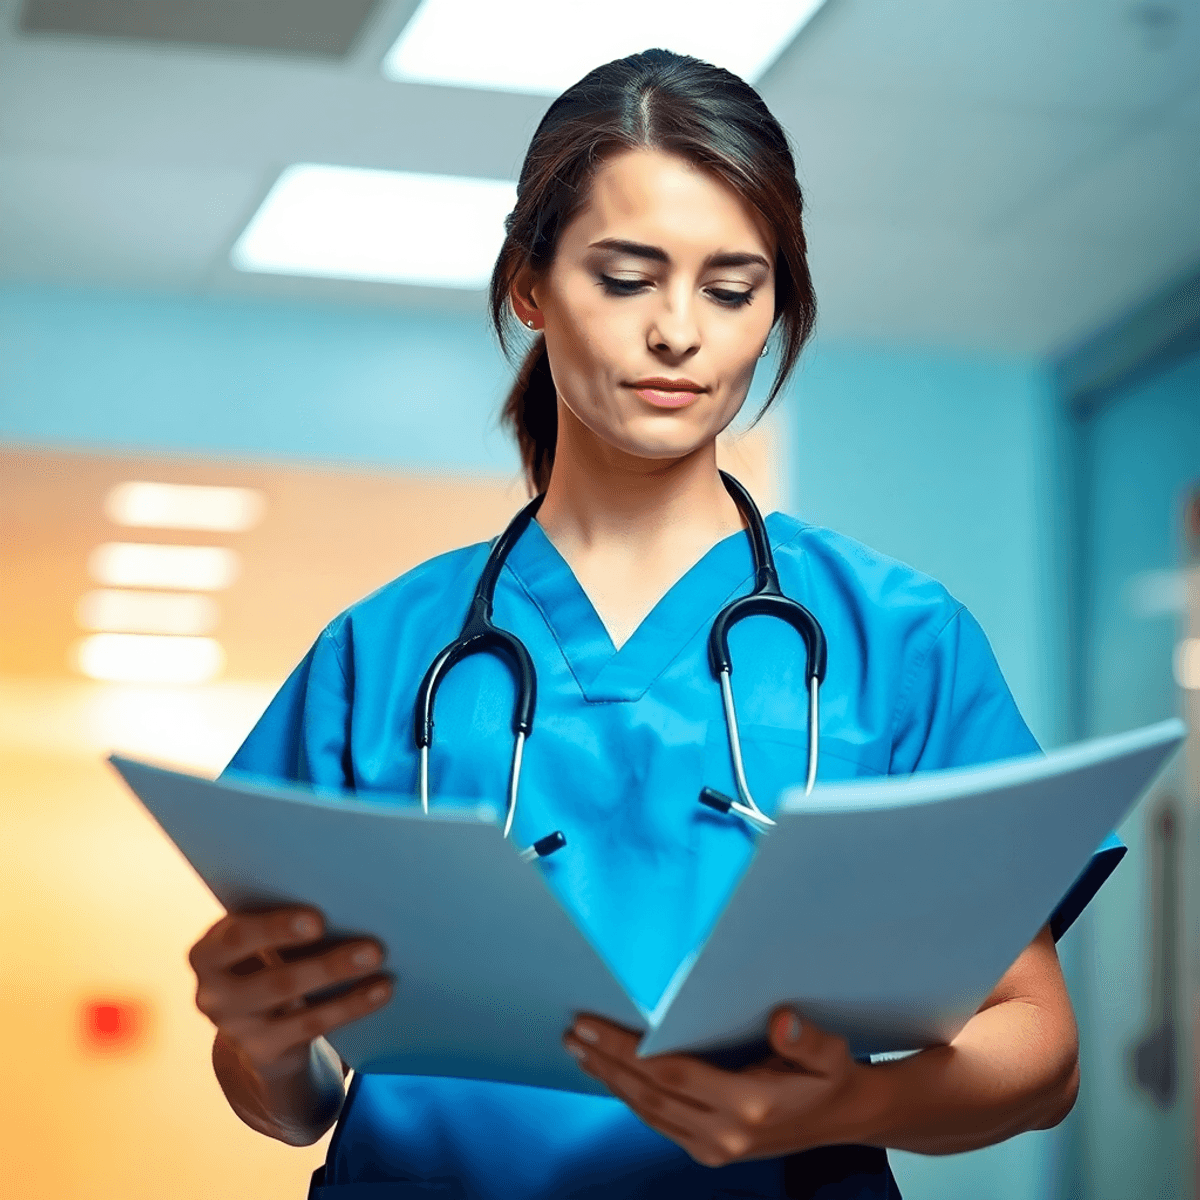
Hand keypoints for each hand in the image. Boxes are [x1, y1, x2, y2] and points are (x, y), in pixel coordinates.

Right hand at [189, 906, 392, 1079]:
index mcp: (208, 952)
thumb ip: (280, 922)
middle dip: (325, 964)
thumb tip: (344, 896)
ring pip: (295, 1004)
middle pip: (273, 979)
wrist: (256, 1023)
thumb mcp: (259, 939)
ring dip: (343, 983)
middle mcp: (213, 993)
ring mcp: (237, 1027)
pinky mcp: (263, 1051)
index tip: (319, 920)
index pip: (236, 937)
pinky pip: (310, 1027)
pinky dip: (350, 1006)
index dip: (276, 928)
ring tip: (379, 961)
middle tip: (373, 948)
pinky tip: (380, 990)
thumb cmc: (267, 956)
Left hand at [563, 1010, 865, 1165]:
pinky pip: (659, 1122)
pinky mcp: (710, 1153)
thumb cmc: (830, 1076)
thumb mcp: (831, 1053)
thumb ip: (807, 1040)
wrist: (843, 1118)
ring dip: (610, 1080)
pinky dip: (630, 1097)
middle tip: (573, 1033)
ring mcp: (716, 1149)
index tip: (591, 1024)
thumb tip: (783, 1021)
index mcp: (750, 1106)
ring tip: (580, 1049)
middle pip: (649, 1094)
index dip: (625, 1050)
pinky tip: (612, 1074)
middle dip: (606, 1061)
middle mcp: (727, 1134)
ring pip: (648, 1112)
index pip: (670, 1073)